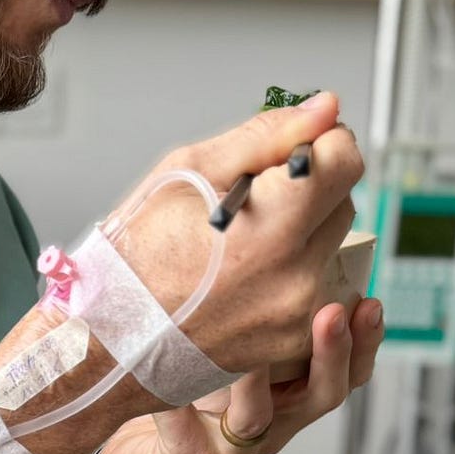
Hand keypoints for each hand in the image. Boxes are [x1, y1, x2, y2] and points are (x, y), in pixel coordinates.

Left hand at [87, 296, 384, 453]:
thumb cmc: (181, 390)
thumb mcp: (221, 342)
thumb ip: (252, 310)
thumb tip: (269, 241)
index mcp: (291, 394)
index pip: (347, 371)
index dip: (364, 341)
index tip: (370, 302)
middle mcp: (273, 424)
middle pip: (323, 397)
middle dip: (333, 354)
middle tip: (333, 314)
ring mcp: (234, 449)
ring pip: (258, 421)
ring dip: (256, 381)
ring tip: (250, 351)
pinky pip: (186, 432)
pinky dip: (175, 404)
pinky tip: (164, 380)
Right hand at [104, 95, 363, 380]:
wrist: (109, 344)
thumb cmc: (134, 259)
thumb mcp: (187, 171)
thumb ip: (266, 136)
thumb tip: (325, 110)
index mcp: (269, 225)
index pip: (345, 160)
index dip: (320, 144)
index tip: (289, 154)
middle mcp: (293, 276)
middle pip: (343, 203)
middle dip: (309, 192)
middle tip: (252, 206)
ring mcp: (295, 316)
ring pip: (332, 248)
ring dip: (302, 236)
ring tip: (244, 249)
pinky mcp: (292, 342)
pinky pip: (317, 290)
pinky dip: (293, 277)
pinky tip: (247, 282)